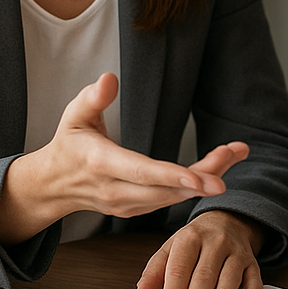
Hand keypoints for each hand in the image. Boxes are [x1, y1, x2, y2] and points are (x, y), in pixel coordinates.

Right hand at [0, 73, 249, 243]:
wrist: (52, 185)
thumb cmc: (68, 143)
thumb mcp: (73, 116)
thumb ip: (92, 98)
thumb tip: (110, 78)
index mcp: (101, 164)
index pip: (142, 173)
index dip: (173, 177)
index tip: (203, 179)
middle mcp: (116, 191)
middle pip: (166, 189)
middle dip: (204, 175)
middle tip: (234, 154)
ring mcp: (126, 205)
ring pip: (172, 197)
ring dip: (206, 177)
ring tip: (235, 153)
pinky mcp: (136, 210)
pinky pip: (170, 200)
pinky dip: (195, 186)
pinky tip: (219, 167)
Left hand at [128, 210, 265, 288]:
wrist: (226, 222)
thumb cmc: (193, 243)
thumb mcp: (169, 252)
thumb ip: (153, 276)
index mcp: (190, 238)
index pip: (180, 266)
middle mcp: (216, 241)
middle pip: (205, 273)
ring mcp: (236, 251)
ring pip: (230, 276)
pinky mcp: (252, 262)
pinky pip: (255, 279)